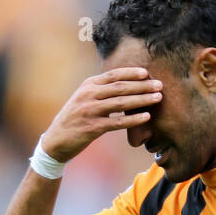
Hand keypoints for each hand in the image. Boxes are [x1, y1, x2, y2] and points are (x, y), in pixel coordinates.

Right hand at [41, 68, 162, 162]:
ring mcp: (90, 111)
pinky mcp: (92, 128)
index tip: (147, 73)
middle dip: (142, 85)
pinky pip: (117, 122)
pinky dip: (133, 119)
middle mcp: (88, 95)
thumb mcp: (84, 99)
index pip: (113, 75)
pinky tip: (146, 117)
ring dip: (142, 100)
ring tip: (158, 98)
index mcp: (88, 85)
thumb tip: (125, 85)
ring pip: (121, 103)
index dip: (131, 73)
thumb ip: (101, 91)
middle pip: (121, 87)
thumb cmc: (74, 119)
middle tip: (160, 85)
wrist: (55, 141)